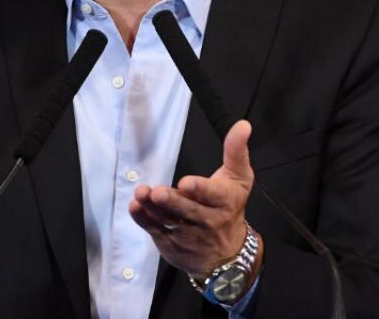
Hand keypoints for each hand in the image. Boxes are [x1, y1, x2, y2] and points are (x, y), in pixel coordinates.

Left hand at [128, 119, 262, 281]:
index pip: (212, 195)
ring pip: (168, 220)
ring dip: (152, 208)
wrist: (227, 254)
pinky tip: (135, 207)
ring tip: (141, 194)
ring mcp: (187, 233)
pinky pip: (155, 230)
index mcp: (224, 201)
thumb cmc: (230, 206)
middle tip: (159, 193)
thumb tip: (243, 125)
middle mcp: (207, 220)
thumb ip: (236, 151)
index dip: (200, 190)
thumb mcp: (239, 178)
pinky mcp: (170, 242)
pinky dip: (143, 220)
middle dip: (173, 202)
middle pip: (188, 210)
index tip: (185, 183)